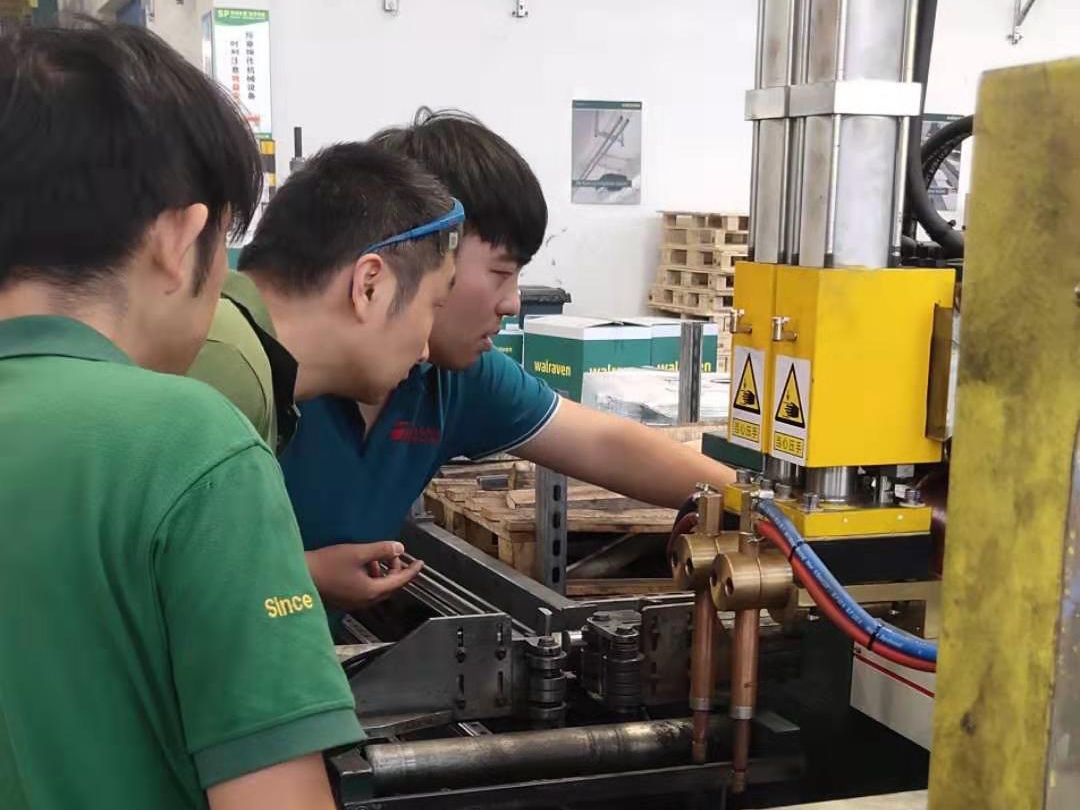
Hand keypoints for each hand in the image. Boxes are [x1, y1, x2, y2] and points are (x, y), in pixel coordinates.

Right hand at [305, 542, 422, 610]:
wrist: (300, 576)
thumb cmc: (326, 566)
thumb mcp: (357, 553)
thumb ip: (381, 550)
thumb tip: (398, 548)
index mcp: (371, 591)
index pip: (400, 582)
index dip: (412, 571)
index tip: (420, 563)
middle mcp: (364, 600)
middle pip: (389, 587)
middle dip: (395, 571)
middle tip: (395, 556)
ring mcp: (353, 601)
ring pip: (377, 588)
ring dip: (381, 573)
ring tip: (375, 557)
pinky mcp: (344, 598)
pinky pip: (365, 589)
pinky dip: (369, 577)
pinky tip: (361, 564)